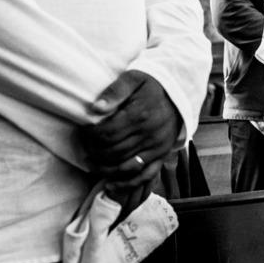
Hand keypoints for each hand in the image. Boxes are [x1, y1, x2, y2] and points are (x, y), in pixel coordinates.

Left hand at [81, 70, 181, 199]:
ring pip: (125, 166)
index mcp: (140, 114)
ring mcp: (157, 147)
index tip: (83, 131)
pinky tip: (110, 184)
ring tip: (90, 162)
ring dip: (103, 168)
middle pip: (113, 152)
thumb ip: (115, 91)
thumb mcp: (134, 78)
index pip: (107, 133)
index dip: (90, 136)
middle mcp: (150, 134)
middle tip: (84, 146)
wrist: (180, 90)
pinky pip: (144, 176)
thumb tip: (96, 108)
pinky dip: (126, 184)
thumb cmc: (152, 83)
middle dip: (93, 151)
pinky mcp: (162, 155)